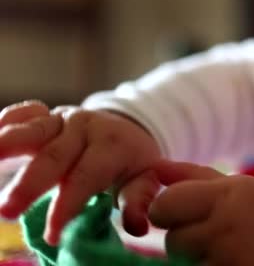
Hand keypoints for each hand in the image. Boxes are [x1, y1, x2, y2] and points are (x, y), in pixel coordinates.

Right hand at [0, 100, 163, 243]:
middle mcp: (85, 127)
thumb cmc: (131, 162)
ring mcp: (62, 118)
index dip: (68, 206)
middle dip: (29, 185)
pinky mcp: (45, 114)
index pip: (87, 176)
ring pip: (32, 130)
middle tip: (7, 212)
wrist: (126, 128)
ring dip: (6, 146)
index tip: (52, 234)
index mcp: (111, 144)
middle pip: (54, 156)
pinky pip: (22, 113)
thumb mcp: (145, 179)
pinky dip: (5, 122)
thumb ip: (139, 200)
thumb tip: (138, 226)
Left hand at [149, 161, 253, 265]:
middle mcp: (227, 226)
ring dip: (195, 258)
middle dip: (183, 238)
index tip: (177, 212)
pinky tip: (227, 261)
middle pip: (172, 240)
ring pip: (184, 263)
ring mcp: (231, 258)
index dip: (165, 210)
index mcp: (225, 196)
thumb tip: (154, 166)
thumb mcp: (232, 185)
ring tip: (221, 249)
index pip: (165, 205)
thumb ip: (190, 175)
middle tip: (210, 234)